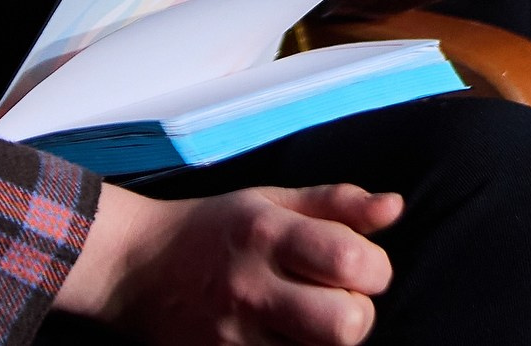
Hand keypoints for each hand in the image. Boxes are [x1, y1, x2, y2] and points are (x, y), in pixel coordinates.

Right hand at [54, 183, 400, 345]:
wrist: (134, 267)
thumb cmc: (214, 229)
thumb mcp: (273, 199)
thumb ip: (338, 203)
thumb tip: (395, 206)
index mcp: (270, 235)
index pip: (353, 262)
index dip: (376, 269)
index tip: (362, 268)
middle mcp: (252, 287)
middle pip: (345, 324)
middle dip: (357, 314)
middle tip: (339, 301)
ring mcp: (233, 336)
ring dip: (324, 342)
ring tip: (308, 321)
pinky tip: (286, 338)